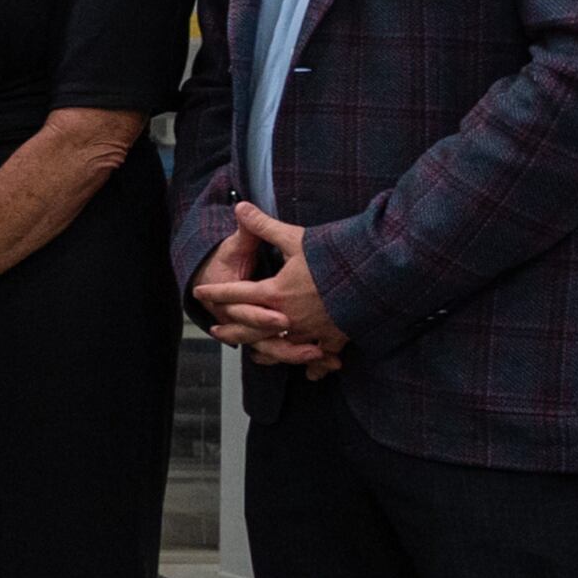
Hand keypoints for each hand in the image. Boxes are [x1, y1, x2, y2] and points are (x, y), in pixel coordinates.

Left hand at [195, 201, 347, 372]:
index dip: (216, 292)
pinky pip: (318, 356)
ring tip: (253, 352)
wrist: (377, 276)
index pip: (236, 293)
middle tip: (216, 330)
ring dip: (264, 349)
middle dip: (232, 328)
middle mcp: (287, 316)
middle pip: (250, 328)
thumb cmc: (334, 256)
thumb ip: (265, 227)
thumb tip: (240, 207)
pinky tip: (308, 371)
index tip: (200, 292)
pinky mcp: (334, 337)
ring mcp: (310, 330)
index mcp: (274, 292)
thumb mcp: (296, 238)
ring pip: (279, 346)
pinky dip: (312, 364)